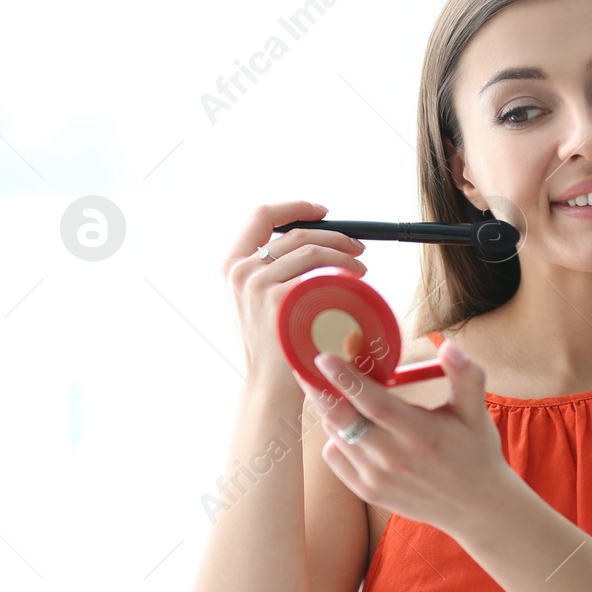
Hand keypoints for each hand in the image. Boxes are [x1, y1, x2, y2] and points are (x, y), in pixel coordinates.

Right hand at [221, 201, 367, 397]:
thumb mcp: (258, 298)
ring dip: (344, 254)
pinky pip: (319, 274)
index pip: (260, 215)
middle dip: (334, 235)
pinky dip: (343, 274)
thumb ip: (271, 266)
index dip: (295, 207)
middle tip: (357, 247)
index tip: (322, 210)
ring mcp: (257, 285)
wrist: (269, 384)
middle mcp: (239, 271)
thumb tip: (311, 237)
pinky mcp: (278, 300)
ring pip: (312, 251)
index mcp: (230, 264)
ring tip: (360, 268)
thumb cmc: (273, 342)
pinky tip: (355, 283)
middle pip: (296, 233)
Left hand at [297, 337, 514, 536]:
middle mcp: (394, 459)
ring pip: (336, 435)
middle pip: (342, 420)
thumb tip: (447, 345)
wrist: (476, 508)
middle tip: (304, 367)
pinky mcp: (368, 492)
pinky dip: (334, 437)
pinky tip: (348, 424)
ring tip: (329, 390)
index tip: (323, 356)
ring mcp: (377, 479)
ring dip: (329, 410)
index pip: (372, 402)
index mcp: (420, 434)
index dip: (345, 378)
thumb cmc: (476, 452)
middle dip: (319, 391)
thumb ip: (465, 375)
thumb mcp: (475, 412)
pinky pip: (335, 457)